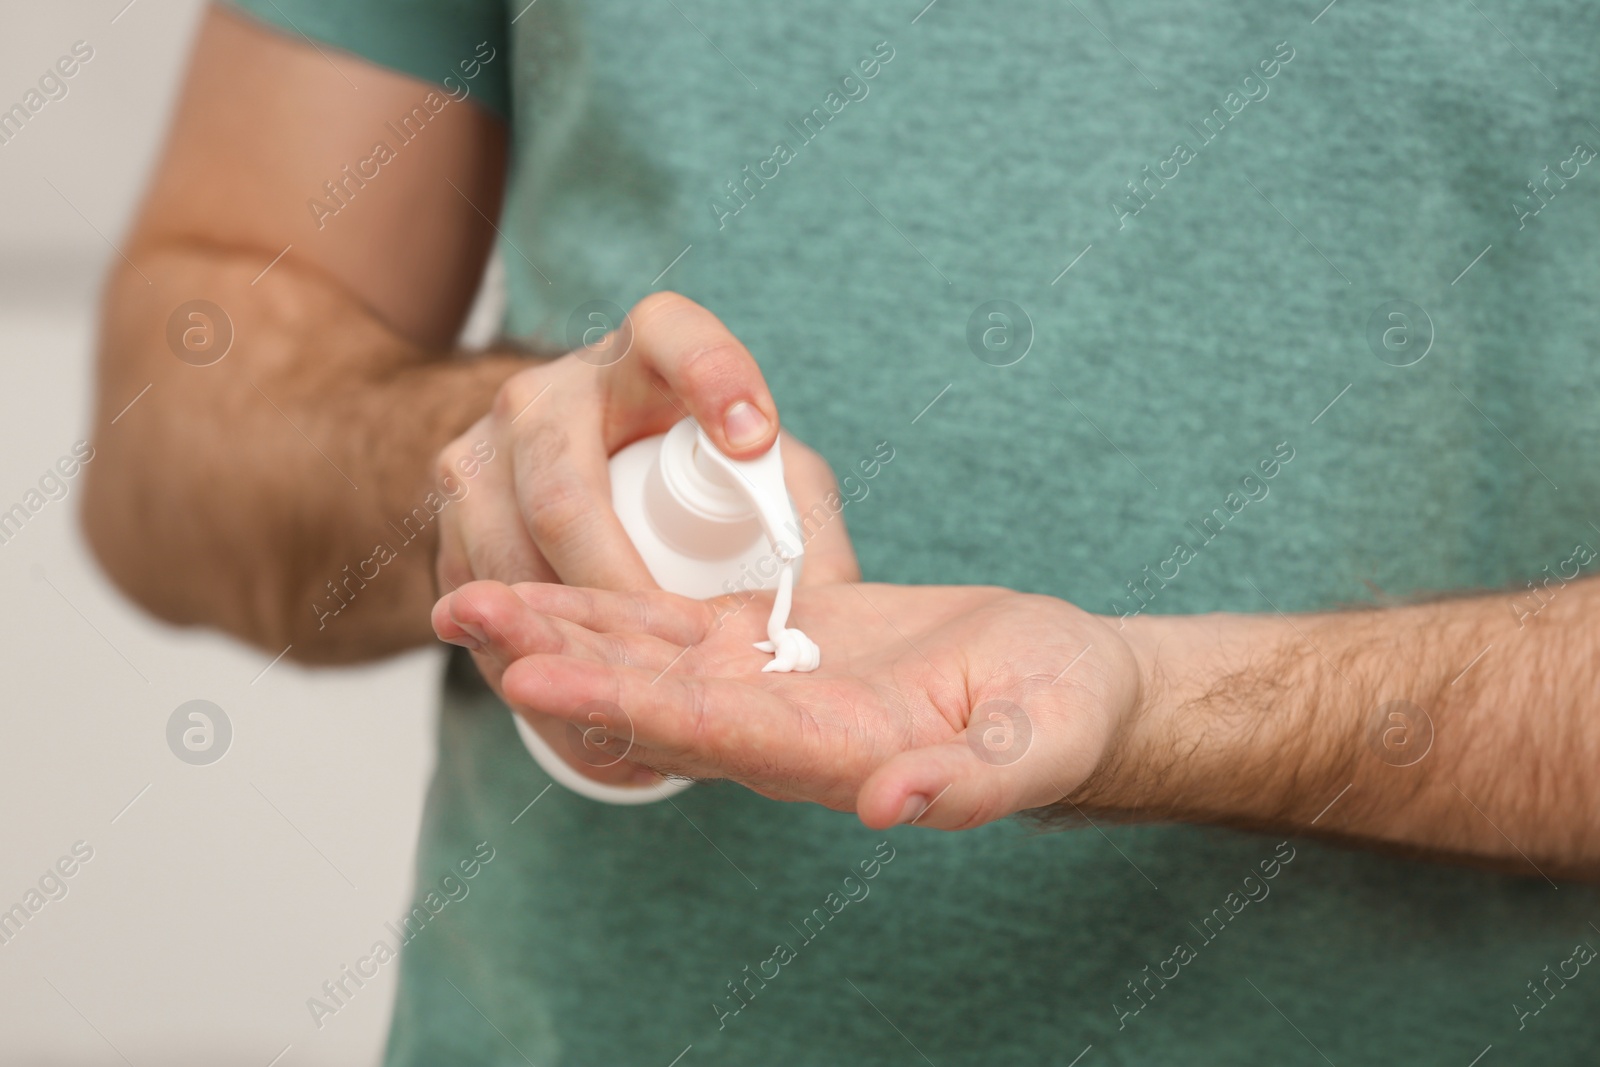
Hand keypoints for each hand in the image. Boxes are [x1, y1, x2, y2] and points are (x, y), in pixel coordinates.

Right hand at [431, 292, 857, 786]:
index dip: (715, 382)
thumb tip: (828, 598)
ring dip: (565, 644)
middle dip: (617, 585)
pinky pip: (475, 606)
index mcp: (636, 352)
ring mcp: (478, 456)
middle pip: (564, 495)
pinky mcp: (443, 521)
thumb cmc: (681, 456)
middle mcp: (545, 396)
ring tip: (631, 707)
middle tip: (679, 645)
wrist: (558, 447)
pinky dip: (529, 673)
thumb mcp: (744, 451)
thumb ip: (789, 495)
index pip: (676, 342)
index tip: (754, 435)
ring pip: (504, 561)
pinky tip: (586, 728)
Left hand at [431, 580, 1140, 827]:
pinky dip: (611, 605)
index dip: (621, 704)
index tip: (534, 677)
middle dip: (553, 659)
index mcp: (830, 754)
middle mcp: (775, 729)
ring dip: (560, 628)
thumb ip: (972, 783)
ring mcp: (767, 686)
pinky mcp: (773, 644)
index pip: (708, 730)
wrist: (1059, 689)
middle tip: (460, 613)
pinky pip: (676, 625)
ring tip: (468, 596)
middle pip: (646, 697)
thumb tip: (890, 807)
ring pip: (644, 659)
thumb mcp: (1038, 744)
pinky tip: (547, 583)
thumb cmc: (1061, 715)